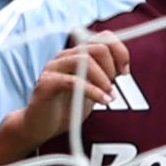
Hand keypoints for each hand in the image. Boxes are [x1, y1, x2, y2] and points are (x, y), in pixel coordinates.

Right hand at [0, 36, 130, 163]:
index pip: (102, 38)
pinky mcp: (47, 83)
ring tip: (110, 96)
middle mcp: (64, 57)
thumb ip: (104, 77)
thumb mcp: (92, 90)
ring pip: (84, 60)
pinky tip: (103, 101)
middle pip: (96, 47)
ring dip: (103, 79)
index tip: (124, 72)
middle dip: (111, 67)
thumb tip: (123, 68)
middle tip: (113, 87)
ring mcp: (53, 68)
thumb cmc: (65, 108)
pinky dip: (93, 91)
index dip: (119, 51)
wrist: (41, 127)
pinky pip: (73, 81)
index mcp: (76, 55)